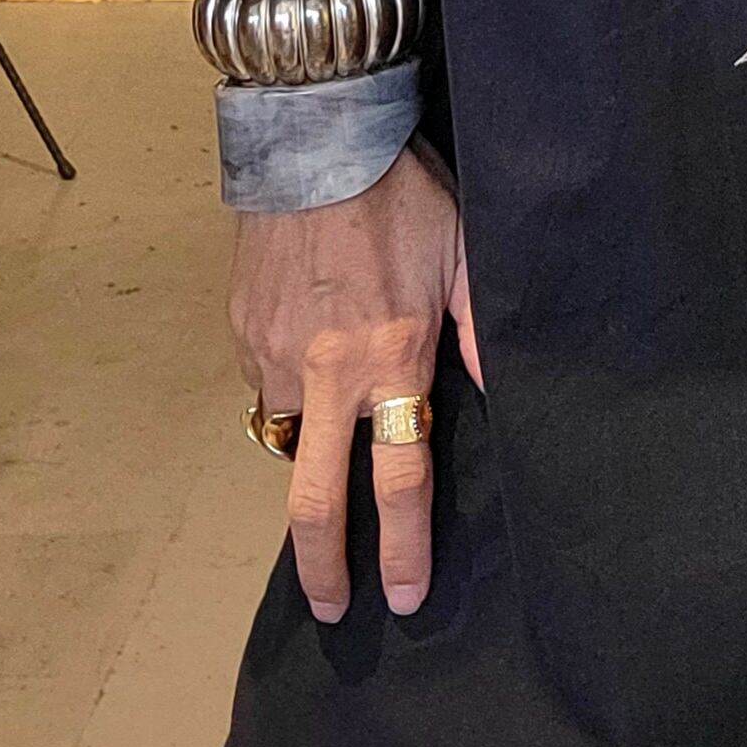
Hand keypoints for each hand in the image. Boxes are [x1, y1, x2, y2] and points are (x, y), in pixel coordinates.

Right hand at [228, 141, 481, 622]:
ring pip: (285, 440)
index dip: (403, 548)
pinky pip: (265, 385)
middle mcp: (328, 376)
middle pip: (316, 501)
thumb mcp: (465, 254)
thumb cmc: (402, 194)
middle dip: (324, 566)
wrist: (314, 139)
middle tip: (331, 607)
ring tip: (328, 462)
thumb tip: (503, 390)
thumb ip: (482, 329)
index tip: (402, 597)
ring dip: (305, 463)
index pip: (399, 481)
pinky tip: (310, 360)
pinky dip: (286, 392)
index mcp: (392, 361)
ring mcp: (275, 357)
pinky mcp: (243, 333)